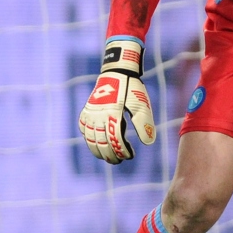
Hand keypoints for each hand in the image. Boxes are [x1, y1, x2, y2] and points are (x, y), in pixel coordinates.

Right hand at [79, 38, 155, 164]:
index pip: (116, 141)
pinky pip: (83, 129)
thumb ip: (144, 124)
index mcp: (114, 115)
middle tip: (119, 161)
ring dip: (98, 151)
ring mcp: (91, 114)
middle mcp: (99, 116)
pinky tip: (94, 143)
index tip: (130, 156)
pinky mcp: (86, 111)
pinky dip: (88, 138)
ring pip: (90, 139)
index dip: (122, 152)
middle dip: (110, 155)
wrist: (117, 72)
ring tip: (107, 158)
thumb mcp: (142, 105)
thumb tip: (148, 143)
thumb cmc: (132, 89)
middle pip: (102, 144)